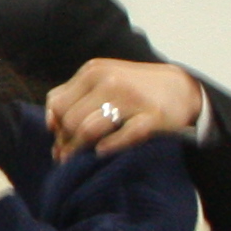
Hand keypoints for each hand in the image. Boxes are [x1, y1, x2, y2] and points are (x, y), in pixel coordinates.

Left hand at [44, 56, 202, 158]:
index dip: (55, 126)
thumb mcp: (101, 82)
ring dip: (80, 150)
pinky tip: (103, 151)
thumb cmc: (133, 90)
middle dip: (66, 141)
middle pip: (70, 121)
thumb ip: (72, 96)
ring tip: (79, 159)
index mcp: (93, 71)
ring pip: (88, 130)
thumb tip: (49, 124)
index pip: (58, 105)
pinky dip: (109, 147)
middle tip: (67, 155)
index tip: (60, 139)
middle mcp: (110, 81)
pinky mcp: (153, 116)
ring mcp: (132, 99)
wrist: (181, 88)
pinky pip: (123, 136)